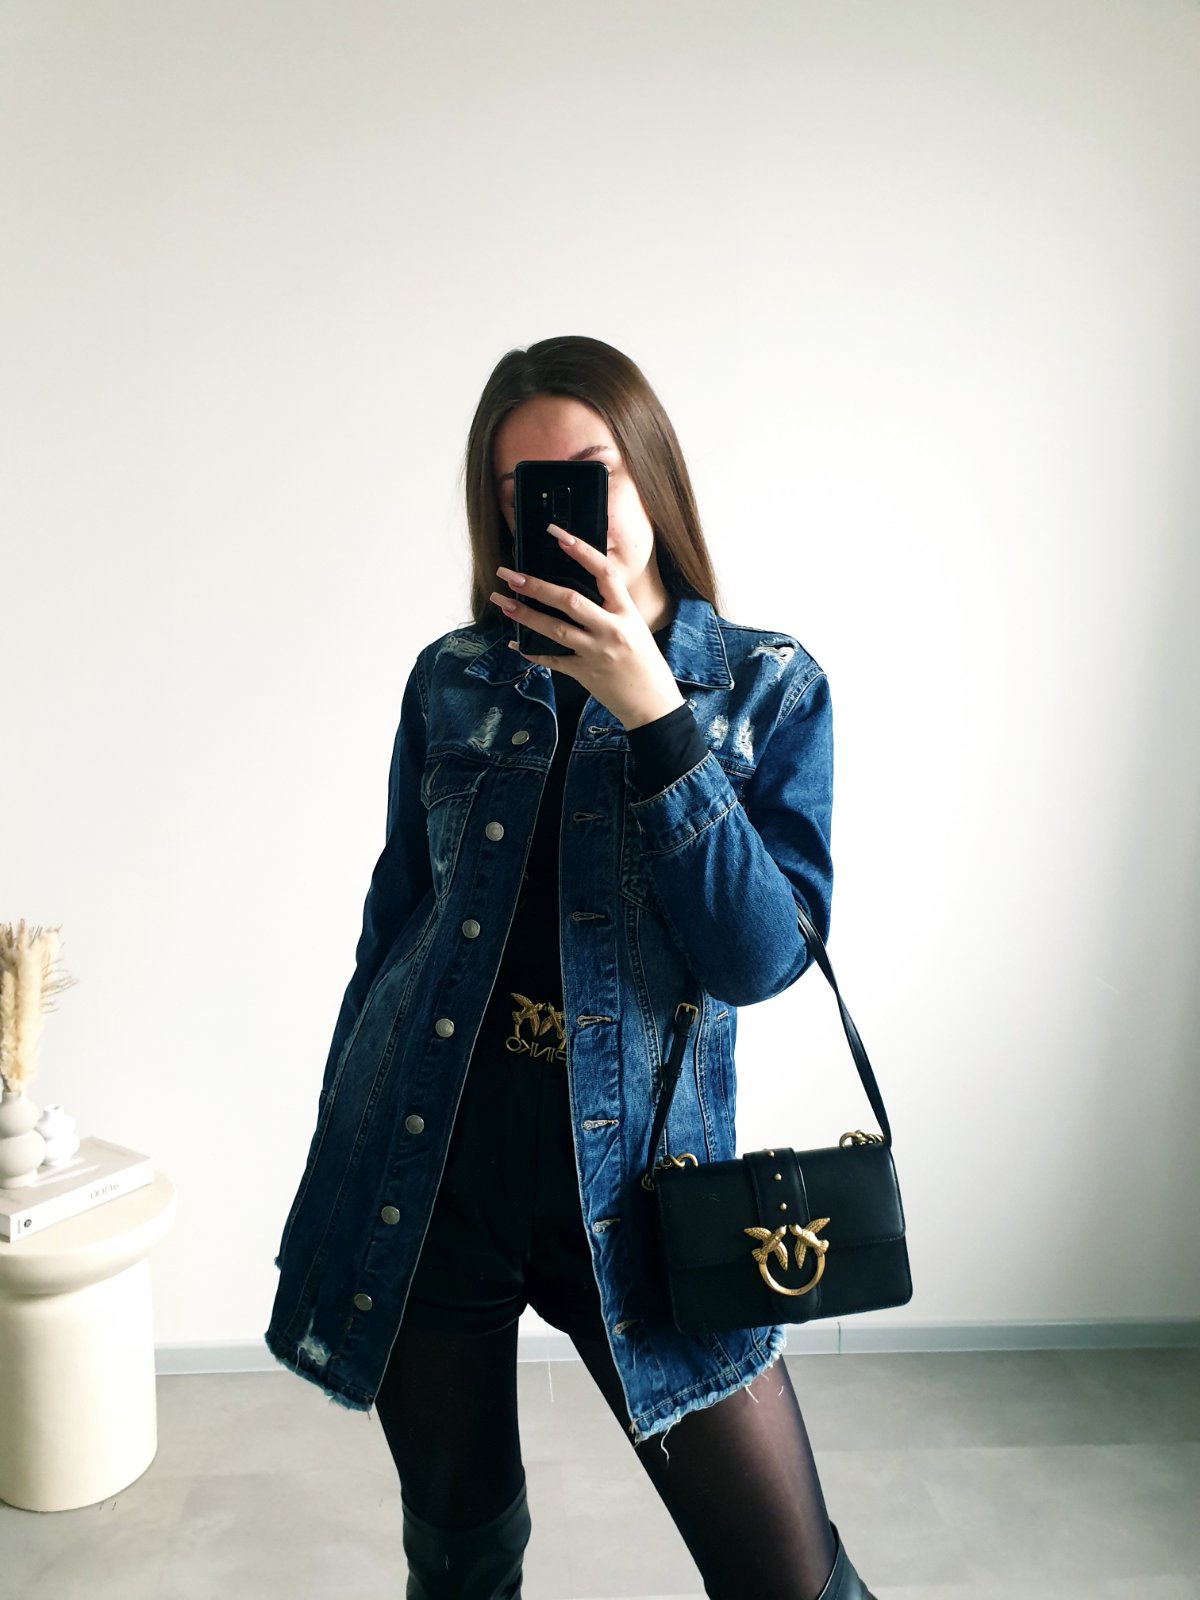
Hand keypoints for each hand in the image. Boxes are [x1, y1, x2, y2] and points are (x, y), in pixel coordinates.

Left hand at [489, 525, 685, 730]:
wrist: (652, 703)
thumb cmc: (645, 663)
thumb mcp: (635, 627)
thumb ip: (610, 609)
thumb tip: (576, 590)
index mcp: (626, 613)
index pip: (605, 573)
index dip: (582, 551)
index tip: (558, 535)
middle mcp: (611, 630)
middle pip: (570, 600)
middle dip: (536, 586)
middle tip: (510, 575)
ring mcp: (596, 653)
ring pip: (555, 629)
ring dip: (525, 615)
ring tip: (503, 602)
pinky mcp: (585, 673)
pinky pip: (553, 660)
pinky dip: (532, 652)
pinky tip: (515, 643)